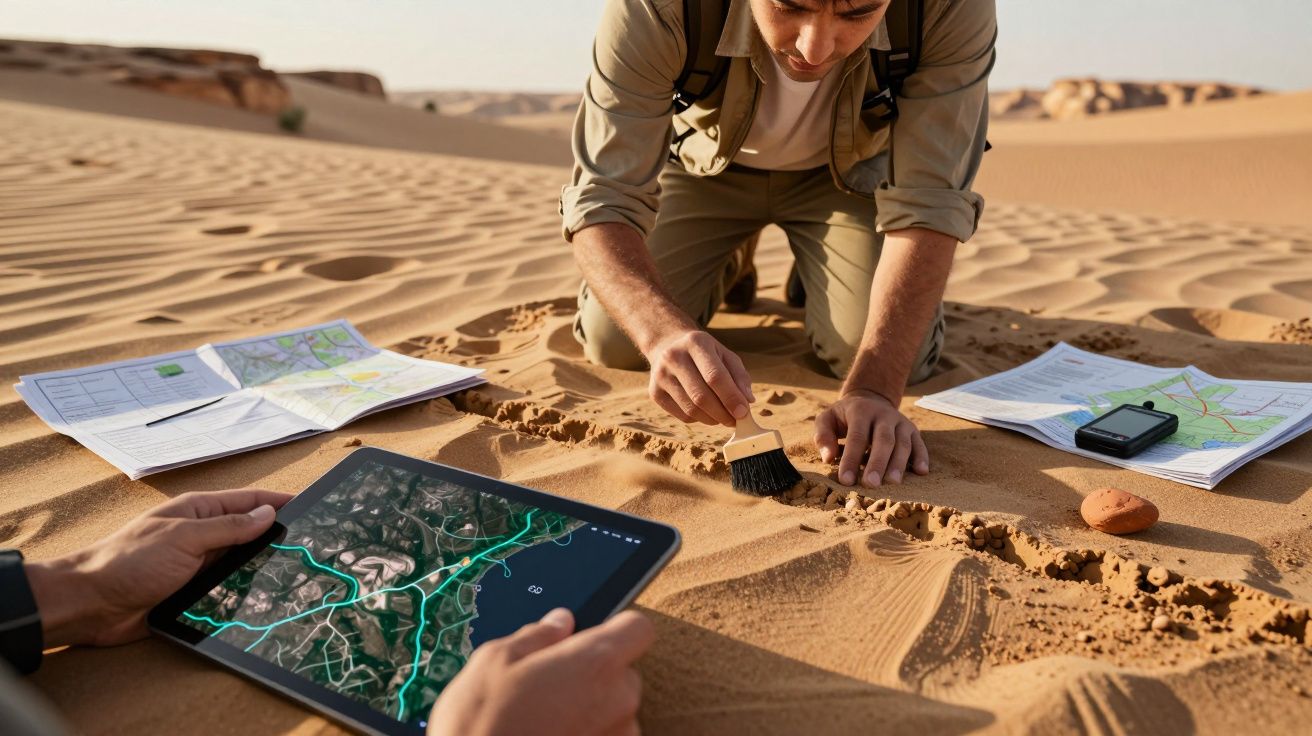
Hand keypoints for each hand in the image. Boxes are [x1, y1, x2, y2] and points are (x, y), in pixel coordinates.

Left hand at [24, 488, 290, 647]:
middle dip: (277, 537)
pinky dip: (245, 592)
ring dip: (261, 568)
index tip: (313, 506)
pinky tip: (266, 600)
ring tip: (297, 574)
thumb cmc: (129, 561)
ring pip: (241, 563)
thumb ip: (228, 526)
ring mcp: (198, 565)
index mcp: (198, 511)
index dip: (280, 502)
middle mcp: (202, 535)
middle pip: (249, 532)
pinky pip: (228, 590)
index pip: (250, 500)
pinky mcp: (194, 593)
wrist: (91, 604)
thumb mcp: (184, 537)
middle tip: (312, 546)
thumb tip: (268, 513)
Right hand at [429, 608, 652, 735]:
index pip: (637, 628)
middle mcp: (617, 701)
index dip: (616, 628)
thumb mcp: (495, 660)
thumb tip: (560, 622)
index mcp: (595, 663)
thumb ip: (538, 635)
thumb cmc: (481, 724)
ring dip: (590, 710)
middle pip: (624, 672)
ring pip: (614, 710)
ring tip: (545, 719)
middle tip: (551, 683)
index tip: (592, 635)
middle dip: (594, 673)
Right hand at [645, 328, 753, 425]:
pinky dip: (699, 419)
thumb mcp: (724, 354)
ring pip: (691, 410)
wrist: (667, 345)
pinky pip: (682, 416)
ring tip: (723, 417)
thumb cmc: (703, 353)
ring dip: (712, 419)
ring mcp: (661, 376)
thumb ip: (739, 376)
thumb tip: (747, 401)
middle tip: (735, 421)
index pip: (715, 376)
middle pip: (701, 396)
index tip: (744, 412)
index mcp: (695, 343)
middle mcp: (674, 357)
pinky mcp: (654, 393)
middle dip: (723, 413)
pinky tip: (706, 412)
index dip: (731, 397)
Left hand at [814, 389, 928, 486]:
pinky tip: (921, 472)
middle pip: (883, 439)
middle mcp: (884, 414)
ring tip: (893, 483)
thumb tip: (828, 457)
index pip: (857, 437)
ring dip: (899, 463)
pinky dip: (921, 457)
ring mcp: (900, 421)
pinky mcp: (912, 429)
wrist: (869, 399)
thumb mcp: (827, 418)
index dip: (851, 459)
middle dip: (877, 463)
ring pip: (903, 442)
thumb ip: (823, 435)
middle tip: (871, 484)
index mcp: (861, 411)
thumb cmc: (844, 417)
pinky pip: (919, 443)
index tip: (846, 480)